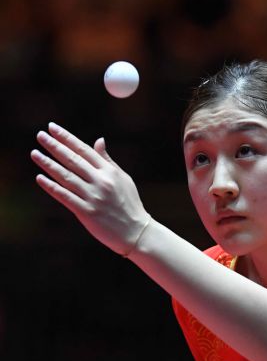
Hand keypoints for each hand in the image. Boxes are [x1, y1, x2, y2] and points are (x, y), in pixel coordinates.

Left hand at [30, 122, 149, 255]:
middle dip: (55, 146)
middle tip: (40, 136)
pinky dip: (52, 187)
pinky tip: (40, 178)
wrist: (136, 232)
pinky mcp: (87, 212)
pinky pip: (65, 197)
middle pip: (73, 160)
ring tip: (35, 153)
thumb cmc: (130, 204)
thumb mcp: (123, 179)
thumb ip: (107, 161)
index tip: (52, 128)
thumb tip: (98, 140)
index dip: (67, 138)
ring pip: (66, 177)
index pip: (84, 150)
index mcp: (109, 172)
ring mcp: (93, 197)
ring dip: (48, 164)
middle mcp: (100, 182)